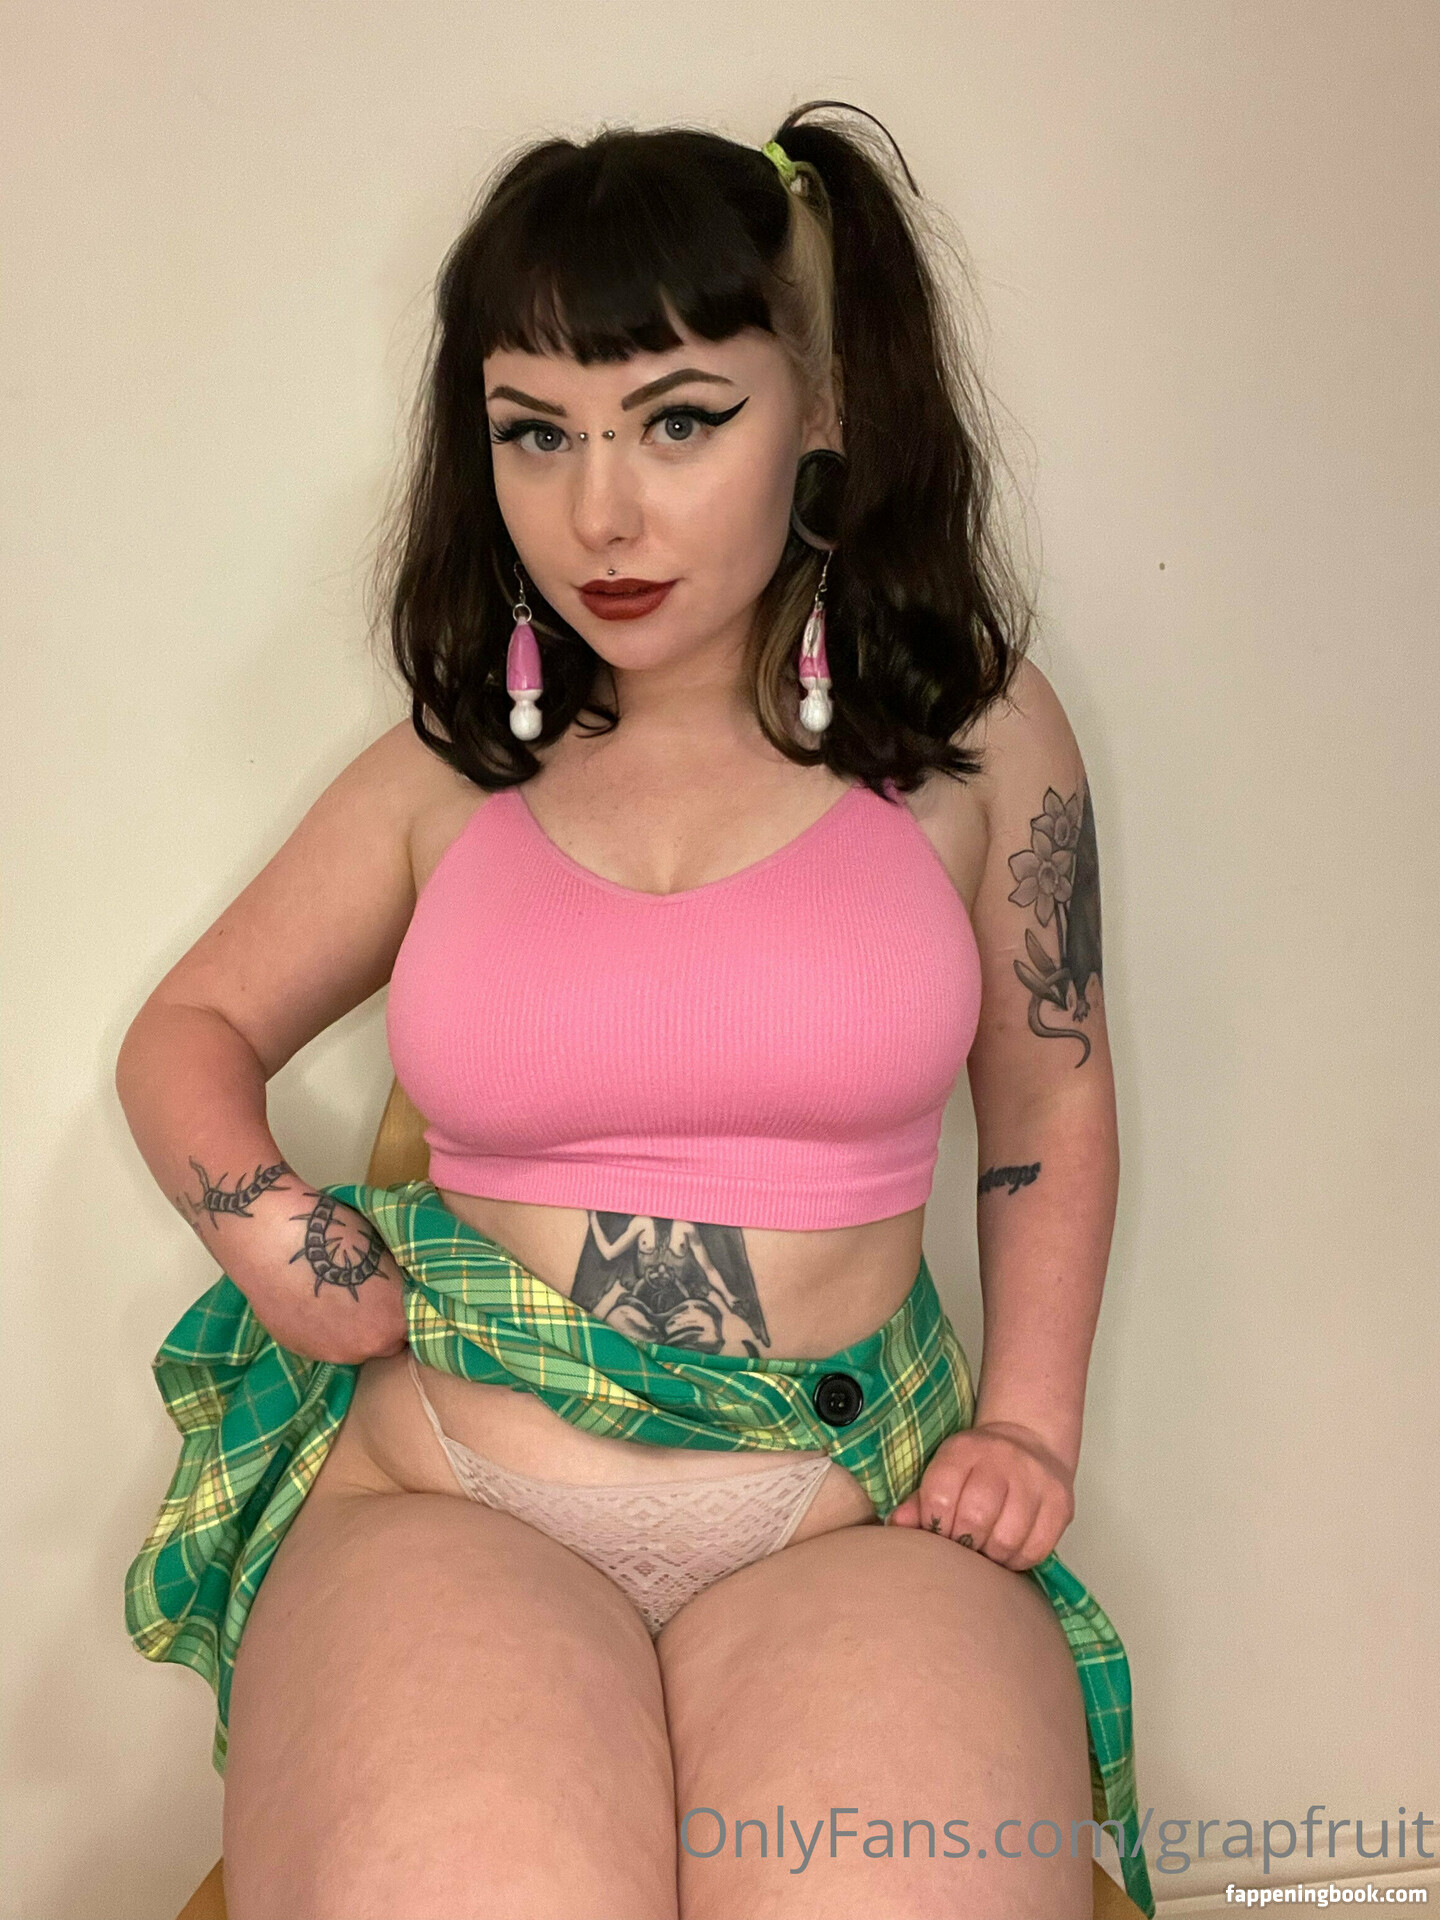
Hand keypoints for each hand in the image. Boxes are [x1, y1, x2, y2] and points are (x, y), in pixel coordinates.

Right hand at [216, 1186, 410, 1365]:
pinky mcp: (298, 1349)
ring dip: (348, 1330)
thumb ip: (394, 1284)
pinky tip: (309, 1303)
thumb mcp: (381, 1255)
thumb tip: (399, 1290)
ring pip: (349, 1346)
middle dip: (379, 1324)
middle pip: (383, 1342)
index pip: (414, 1327)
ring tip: (334, 1297)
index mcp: (392, 1321)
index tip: (396, 1297)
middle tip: (366, 1296)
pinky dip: (319, 1329)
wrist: (275, 1243)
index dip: (404, 1310)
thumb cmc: (335, 1236)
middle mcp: (364, 1346)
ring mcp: (328, 1353)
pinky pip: (319, 1343)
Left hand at [885, 1420, 1074, 1571]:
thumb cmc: (977, 1466)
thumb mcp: (944, 1470)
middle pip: (975, 1518)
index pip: (940, 1493)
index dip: (933, 1523)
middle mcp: (1003, 1459)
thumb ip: (919, 1499)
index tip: (936, 1530)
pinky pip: (1035, 1550)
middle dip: (962, 1543)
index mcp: (965, 1449)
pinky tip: (1007, 1551)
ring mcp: (1036, 1482)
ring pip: (1006, 1539)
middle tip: (961, 1546)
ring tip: (984, 1550)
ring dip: (990, 1556)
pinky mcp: (1061, 1505)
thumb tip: (896, 1526)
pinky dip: (1017, 1560)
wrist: (1030, 1441)